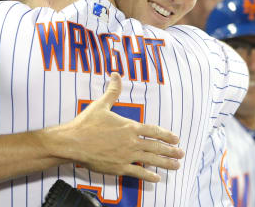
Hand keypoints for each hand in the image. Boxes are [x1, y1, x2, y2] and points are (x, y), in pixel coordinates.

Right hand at [42, 72, 183, 182]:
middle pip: (156, 147)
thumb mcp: (101, 104)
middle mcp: (131, 142)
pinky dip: (149, 176)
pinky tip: (157, 178)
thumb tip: (115, 75)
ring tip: (176, 165)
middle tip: (181, 153)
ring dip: (165, 163)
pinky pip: (138, 173)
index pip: (153, 131)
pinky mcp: (118, 168)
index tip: (176, 138)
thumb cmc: (86, 123)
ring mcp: (126, 156)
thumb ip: (112, 91)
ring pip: (151, 160)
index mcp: (129, 127)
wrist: (73, 142)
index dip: (166, 135)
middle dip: (170, 150)